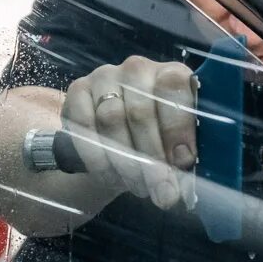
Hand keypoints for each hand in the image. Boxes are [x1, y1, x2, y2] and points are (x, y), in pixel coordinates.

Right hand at [62, 56, 195, 208]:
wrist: (122, 138)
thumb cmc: (160, 138)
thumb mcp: (180, 141)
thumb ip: (184, 150)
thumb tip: (183, 167)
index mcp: (171, 73)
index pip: (173, 86)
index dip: (178, 125)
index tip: (183, 162)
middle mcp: (137, 69)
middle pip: (140, 111)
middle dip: (152, 159)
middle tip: (161, 192)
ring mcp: (104, 76)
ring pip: (111, 119)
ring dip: (125, 161)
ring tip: (138, 188)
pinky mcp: (78, 90)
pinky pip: (83, 125)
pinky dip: (97, 157)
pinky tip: (111, 177)